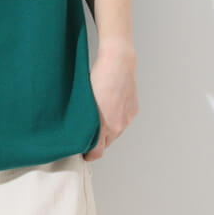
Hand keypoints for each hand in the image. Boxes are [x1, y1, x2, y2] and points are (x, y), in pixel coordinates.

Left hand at [84, 40, 138, 161]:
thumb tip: (79, 136)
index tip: (80, 149)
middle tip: (85, 130)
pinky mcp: (133, 111)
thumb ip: (83, 123)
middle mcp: (118, 126)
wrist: (118, 61)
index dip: (87, 152)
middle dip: (96, 140)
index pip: (96, 153)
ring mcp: (127, 118)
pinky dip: (116, 118)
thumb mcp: (84, 102)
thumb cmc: (98, 77)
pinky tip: (109, 106)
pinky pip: (123, 121)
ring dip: (107, 128)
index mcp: (104, 126)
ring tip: (98, 113)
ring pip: (115, 132)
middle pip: (106, 143)